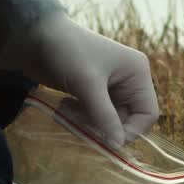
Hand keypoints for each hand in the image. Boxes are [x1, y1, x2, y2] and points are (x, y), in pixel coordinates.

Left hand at [22, 15, 159, 148]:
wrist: (35, 36)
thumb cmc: (68, 52)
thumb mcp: (88, 84)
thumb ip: (104, 116)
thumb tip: (117, 147)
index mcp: (137, 73)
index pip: (148, 114)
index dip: (131, 131)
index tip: (106, 140)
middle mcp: (128, 81)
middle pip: (126, 121)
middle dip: (102, 127)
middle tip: (77, 124)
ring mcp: (110, 88)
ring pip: (107, 122)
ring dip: (87, 124)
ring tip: (66, 112)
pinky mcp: (93, 93)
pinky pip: (94, 117)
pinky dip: (80, 119)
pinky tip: (63, 107)